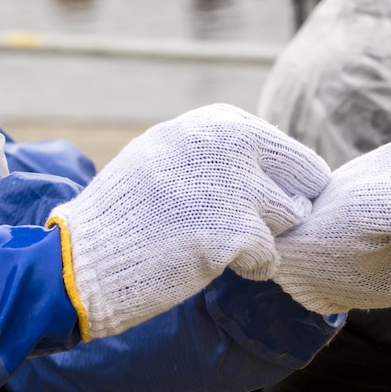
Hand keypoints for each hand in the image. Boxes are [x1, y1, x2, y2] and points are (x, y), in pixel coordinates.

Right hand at [48, 105, 330, 338]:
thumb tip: (274, 157)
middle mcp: (230, 143)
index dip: (275, 182)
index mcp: (216, 122)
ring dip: (267, 237)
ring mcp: (234, 186)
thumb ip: (218, 149)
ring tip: (223, 245)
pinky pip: (270, 257)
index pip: (285, 148)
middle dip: (286, 206)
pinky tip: (213, 265)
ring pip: (292, 217)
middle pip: (304, 176)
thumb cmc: (125, 213)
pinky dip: (251, 269)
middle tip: (251, 227)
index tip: (243, 203)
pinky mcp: (233, 232)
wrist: (85, 258)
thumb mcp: (168, 153)